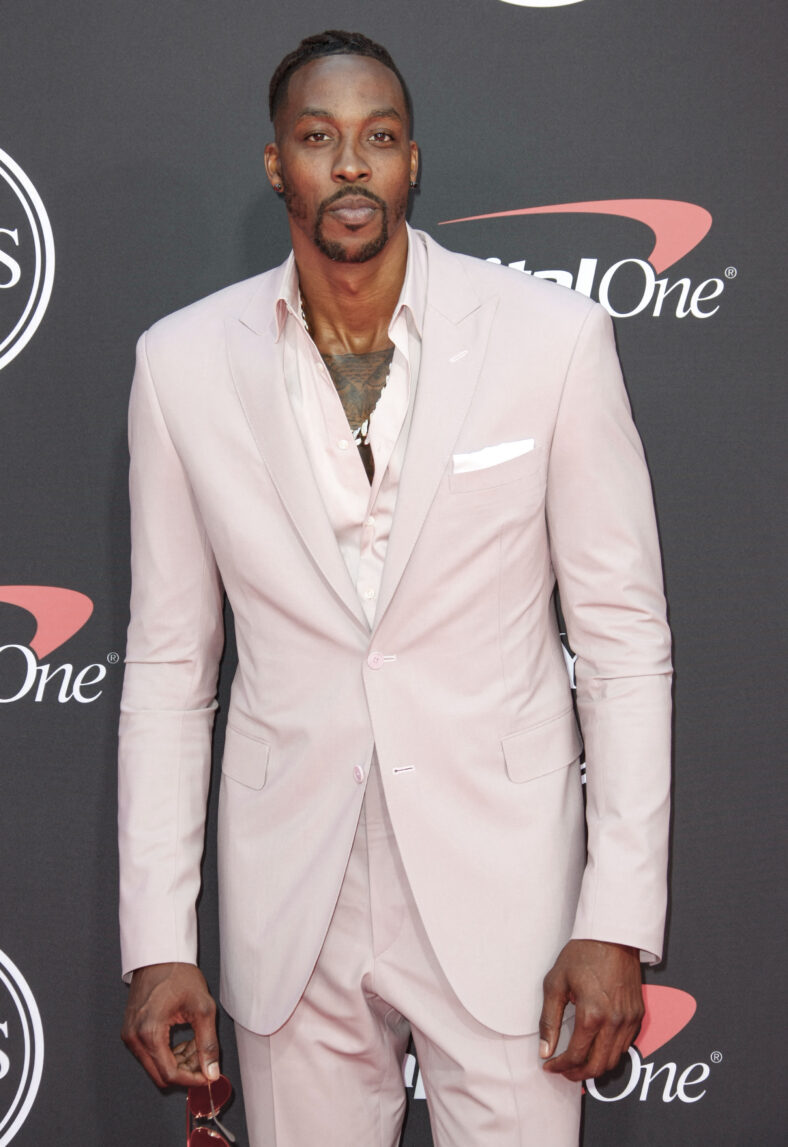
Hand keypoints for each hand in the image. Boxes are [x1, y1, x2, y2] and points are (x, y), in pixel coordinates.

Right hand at [121, 962, 219, 1087]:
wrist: (160, 956)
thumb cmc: (178, 974)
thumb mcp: (202, 1007)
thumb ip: (207, 1043)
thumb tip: (211, 1072)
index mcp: (149, 1032)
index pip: (169, 1074)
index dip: (192, 1079)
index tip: (208, 1075)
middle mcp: (134, 1038)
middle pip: (160, 1075)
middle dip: (185, 1071)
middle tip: (203, 1057)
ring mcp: (130, 1035)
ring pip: (155, 1066)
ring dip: (177, 1062)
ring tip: (195, 1043)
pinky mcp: (131, 1031)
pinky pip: (149, 1055)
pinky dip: (167, 1054)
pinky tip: (182, 1040)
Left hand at [539, 939, 643, 1081]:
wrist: (612, 936)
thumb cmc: (581, 955)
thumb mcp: (555, 983)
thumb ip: (549, 1020)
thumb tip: (544, 1051)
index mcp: (591, 1016)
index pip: (576, 1057)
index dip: (560, 1067)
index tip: (549, 1066)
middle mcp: (614, 1023)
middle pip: (597, 1067)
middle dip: (577, 1074)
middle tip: (563, 1070)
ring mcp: (629, 1020)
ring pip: (614, 1060)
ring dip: (595, 1067)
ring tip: (578, 1061)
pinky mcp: (638, 1015)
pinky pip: (625, 1046)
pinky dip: (610, 1053)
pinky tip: (596, 1046)